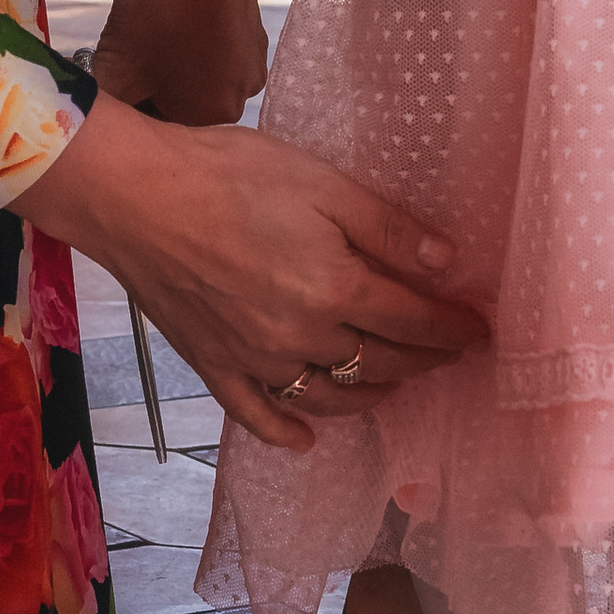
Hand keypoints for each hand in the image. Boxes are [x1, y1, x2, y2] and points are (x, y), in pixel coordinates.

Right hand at [16, 92, 486, 451]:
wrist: (133, 194)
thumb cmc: (228, 175)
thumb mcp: (323, 183)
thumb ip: (387, 228)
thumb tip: (445, 264)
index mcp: (336, 288)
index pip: (414, 321)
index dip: (453, 328)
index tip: (479, 330)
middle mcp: (302, 337)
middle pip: (379, 363)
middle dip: (422, 361)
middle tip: (446, 355)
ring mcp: (255, 359)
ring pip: (329, 396)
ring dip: (369, 396)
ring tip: (392, 387)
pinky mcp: (213, 365)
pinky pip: (257, 414)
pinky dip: (286, 431)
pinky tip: (307, 438)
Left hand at [86, 0, 266, 125]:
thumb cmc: (158, 9)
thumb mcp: (117, 69)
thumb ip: (106, 111)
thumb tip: (88, 129)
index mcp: (216, 115)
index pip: (161, 135)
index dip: (126, 114)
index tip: (103, 92)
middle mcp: (244, 93)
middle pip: (180, 107)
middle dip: (146, 91)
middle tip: (114, 63)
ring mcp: (252, 57)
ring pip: (193, 75)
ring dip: (163, 65)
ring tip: (136, 36)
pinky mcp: (250, 25)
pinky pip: (208, 47)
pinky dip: (183, 40)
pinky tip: (162, 15)